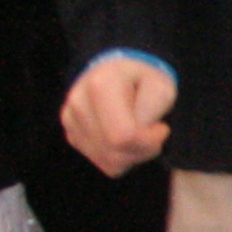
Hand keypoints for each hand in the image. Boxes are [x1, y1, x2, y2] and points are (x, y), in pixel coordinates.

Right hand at [61, 54, 174, 175]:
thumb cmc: (143, 77)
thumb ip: (152, 109)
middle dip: (144, 150)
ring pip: (109, 163)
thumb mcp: (161, 85)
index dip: (149, 140)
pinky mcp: (72, 135)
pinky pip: (103, 162)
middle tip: (153, 131)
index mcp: (101, 86)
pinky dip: (121, 157)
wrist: (118, 69)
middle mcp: (78, 104)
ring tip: (140, 133)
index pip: (123, 137)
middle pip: (115, 154)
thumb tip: (140, 134)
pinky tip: (126, 138)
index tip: (161, 127)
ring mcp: (71, 121)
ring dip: (134, 155)